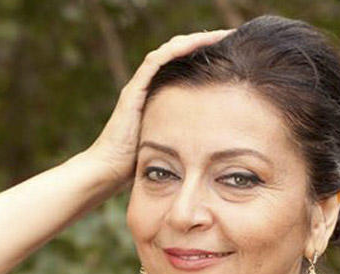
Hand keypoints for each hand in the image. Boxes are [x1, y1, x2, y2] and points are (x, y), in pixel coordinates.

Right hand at [85, 28, 235, 191]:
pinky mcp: (133, 90)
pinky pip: (156, 61)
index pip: (183, 67)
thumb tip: (218, 144)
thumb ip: (187, 137)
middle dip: (202, 43)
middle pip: (177, 54)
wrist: (109, 171)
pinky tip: (195, 43)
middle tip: (227, 37)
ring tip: (217, 35)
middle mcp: (147, 86)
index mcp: (158, 96)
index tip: (230, 53)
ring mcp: (139, 86)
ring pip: (168, 52)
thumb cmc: (138, 166)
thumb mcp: (172, 146)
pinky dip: (175, 50)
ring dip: (193, 40)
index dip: (204, 56)